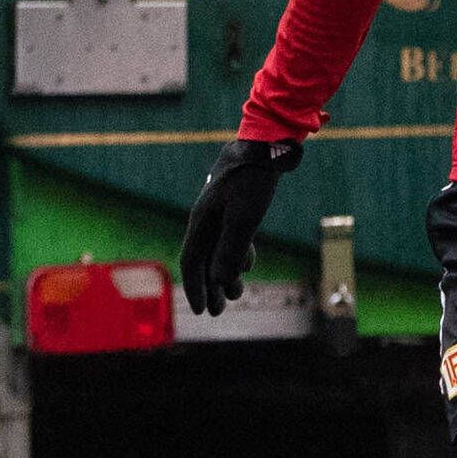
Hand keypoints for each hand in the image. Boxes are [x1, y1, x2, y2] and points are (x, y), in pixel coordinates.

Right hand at [178, 136, 302, 314]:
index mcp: (202, 221)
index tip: (202, 311)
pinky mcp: (236, 206)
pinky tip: (247, 265)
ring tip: (235, 294)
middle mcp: (207, 218)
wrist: (265, 145)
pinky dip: (237, 254)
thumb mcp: (244, 217)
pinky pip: (231, 237)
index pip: (192, 261)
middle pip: (204, 259)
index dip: (196, 287)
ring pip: (218, 249)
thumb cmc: (252, 180)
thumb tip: (219, 281)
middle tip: (219, 312)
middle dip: (211, 287)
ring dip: (225, 273)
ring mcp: (221, 211)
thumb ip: (230, 248)